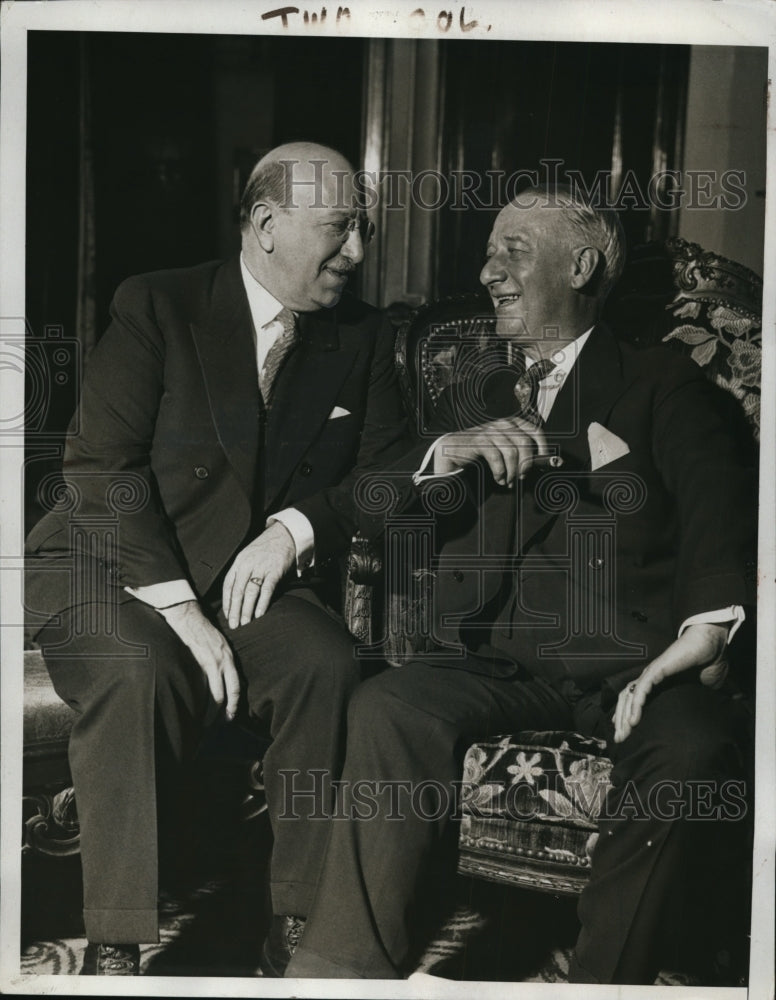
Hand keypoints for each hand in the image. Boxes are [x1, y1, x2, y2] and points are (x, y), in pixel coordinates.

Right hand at [160, 600, 240, 718]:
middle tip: (224, 722)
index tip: (231, 714)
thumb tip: (223, 678)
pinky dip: (203, 699)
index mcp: (229, 658)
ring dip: (214, 709)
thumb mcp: (219, 645)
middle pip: (231, 692)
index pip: (237, 685)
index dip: (235, 702)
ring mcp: (214, 661)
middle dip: (228, 710)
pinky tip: (198, 707)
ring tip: (208, 722)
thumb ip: (222, 661)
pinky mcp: (201, 661)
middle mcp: (225, 661)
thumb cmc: (202, 631)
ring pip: (218, 692)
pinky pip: (205, 685)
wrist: (188, 618)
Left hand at [222, 521, 295, 627]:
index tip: (226, 614)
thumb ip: (242, 571)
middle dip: (235, 610)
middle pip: (237, 591)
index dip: (226, 601)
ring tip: (245, 623)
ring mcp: (261, 568)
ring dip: (247, 610)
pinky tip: (259, 614)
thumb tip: (236, 593)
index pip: (228, 584)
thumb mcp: (248, 555)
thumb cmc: (265, 548)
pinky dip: (262, 603)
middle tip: (233, 624)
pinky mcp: (275, 571)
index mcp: (239, 562)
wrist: (284, 535)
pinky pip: (266, 589)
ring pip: (250, 592)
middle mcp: (247, 565)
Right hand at [434, 415, 549, 485]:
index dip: (542, 446)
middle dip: (526, 463)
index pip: (534, 431)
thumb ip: (519, 452)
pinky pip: (496, 456)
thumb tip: (539, 463)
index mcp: (511, 424)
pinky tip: (499, 479)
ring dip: (512, 471)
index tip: (543, 462)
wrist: (453, 450)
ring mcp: (489, 431)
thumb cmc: (481, 452)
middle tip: (522, 477)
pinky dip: (500, 471)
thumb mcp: (503, 449)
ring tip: (509, 482)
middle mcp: (502, 424)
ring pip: (511, 451)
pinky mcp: (478, 440)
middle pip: (524, 442)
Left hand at [612, 623, 728, 743]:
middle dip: (621, 721)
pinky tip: (634, 720)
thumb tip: (702, 721)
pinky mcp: (657, 669)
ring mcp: (651, 673)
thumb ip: (696, 702)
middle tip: (620, 740)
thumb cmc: (707, 663)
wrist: (712, 644)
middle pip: (626, 700)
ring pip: (629, 696)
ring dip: (624, 716)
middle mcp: (649, 677)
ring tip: (624, 734)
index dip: (627, 715)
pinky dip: (636, 704)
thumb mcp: (701, 690)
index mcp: (657, 683)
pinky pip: (641, 688)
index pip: (634, 700)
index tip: (625, 732)